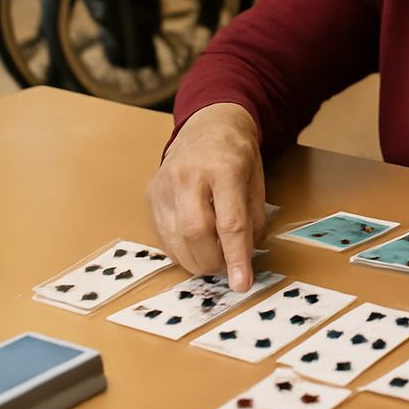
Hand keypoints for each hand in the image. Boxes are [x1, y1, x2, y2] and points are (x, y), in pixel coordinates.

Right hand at [145, 102, 264, 292]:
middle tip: (228, 267)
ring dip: (197, 260)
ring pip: (176, 239)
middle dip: (214, 261)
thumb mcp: (257, 181)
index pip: (229, 222)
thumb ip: (253, 218)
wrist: (207, 124)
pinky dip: (182, 250)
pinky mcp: (151, 194)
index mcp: (223, 168)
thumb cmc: (236, 153)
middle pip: (196, 233)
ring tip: (214, 258)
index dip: (236, 258)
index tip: (242, 284)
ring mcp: (164, 184)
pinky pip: (163, 236)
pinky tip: (196, 245)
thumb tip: (244, 256)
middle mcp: (188, 175)